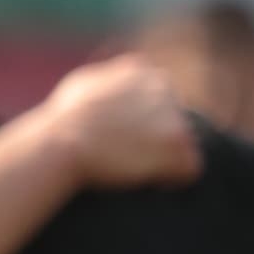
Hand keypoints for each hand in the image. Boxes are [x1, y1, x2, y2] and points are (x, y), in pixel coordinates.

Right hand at [36, 56, 200, 189]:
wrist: (64, 142)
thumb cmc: (64, 121)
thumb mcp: (83, 86)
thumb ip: (108, 82)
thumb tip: (116, 84)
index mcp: (140, 71)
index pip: (158, 101)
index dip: (143, 125)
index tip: (124, 140)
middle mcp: (163, 87)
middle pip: (173, 122)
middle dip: (157, 141)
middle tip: (128, 157)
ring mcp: (175, 115)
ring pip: (183, 146)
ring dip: (164, 160)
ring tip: (133, 169)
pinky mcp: (180, 144)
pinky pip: (189, 169)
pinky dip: (172, 180)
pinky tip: (145, 181)